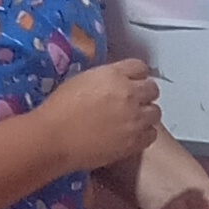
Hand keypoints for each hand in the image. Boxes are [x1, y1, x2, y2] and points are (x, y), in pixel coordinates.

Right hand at [42, 56, 162, 172]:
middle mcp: (129, 94)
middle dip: (144, 94)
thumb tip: (115, 81)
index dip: (136, 75)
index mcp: (114, 75)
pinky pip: (151, 135)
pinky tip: (131, 135)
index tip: (131, 82)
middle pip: (152, 89)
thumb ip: (105, 78)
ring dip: (145, 115)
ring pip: (155, 112)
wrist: (54, 138)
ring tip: (132, 121)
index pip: (140, 67)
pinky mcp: (133, 142)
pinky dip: (144, 134)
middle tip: (132, 102)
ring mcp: (134, 119)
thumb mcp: (82, 80)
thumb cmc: (59, 109)